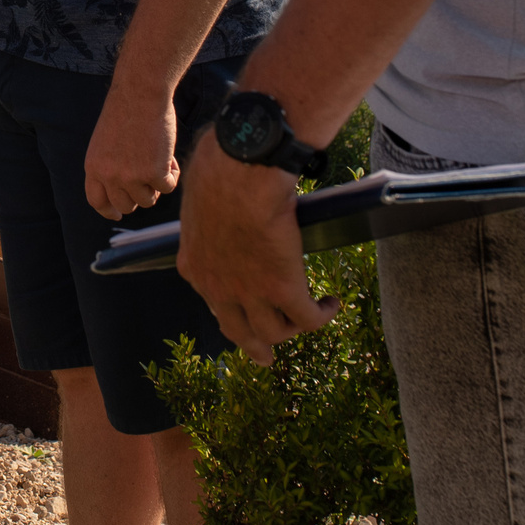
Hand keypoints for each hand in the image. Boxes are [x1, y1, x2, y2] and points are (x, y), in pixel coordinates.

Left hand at [83, 78, 181, 219]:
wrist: (141, 92)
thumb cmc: (127, 110)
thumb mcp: (106, 140)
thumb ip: (110, 165)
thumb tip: (127, 191)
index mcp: (93, 166)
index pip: (97, 200)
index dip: (108, 210)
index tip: (117, 214)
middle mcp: (109, 175)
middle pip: (126, 205)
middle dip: (140, 196)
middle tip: (150, 178)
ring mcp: (131, 177)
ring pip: (148, 200)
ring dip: (157, 184)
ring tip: (161, 160)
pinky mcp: (154, 173)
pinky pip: (167, 188)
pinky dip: (172, 175)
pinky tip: (171, 157)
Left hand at [176, 145, 339, 363]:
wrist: (242, 173)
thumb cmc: (219, 168)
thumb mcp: (198, 197)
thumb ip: (205, 210)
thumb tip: (212, 193)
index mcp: (194, 265)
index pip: (213, 301)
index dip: (230, 310)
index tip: (240, 313)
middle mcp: (217, 288)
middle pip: (239, 331)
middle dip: (254, 347)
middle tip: (264, 357)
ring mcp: (250, 293)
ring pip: (275, 331)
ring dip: (294, 327)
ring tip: (310, 315)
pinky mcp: (283, 289)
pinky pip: (307, 318)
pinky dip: (322, 315)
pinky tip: (331, 304)